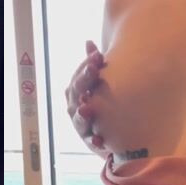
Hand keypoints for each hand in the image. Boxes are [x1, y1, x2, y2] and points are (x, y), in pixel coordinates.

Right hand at [65, 40, 109, 156]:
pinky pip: (92, 142)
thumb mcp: (96, 85)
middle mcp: (76, 109)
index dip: (85, 66)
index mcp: (77, 94)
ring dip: (82, 114)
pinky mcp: (92, 142)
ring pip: (79, 119)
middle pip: (76, 94)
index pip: (77, 77)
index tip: (98, 56)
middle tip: (94, 69)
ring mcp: (82, 126)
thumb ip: (92, 66)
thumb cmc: (101, 106)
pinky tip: (100, 140)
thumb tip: (88, 42)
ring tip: (87, 108)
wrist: (109, 136)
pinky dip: (95, 141)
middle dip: (84, 82)